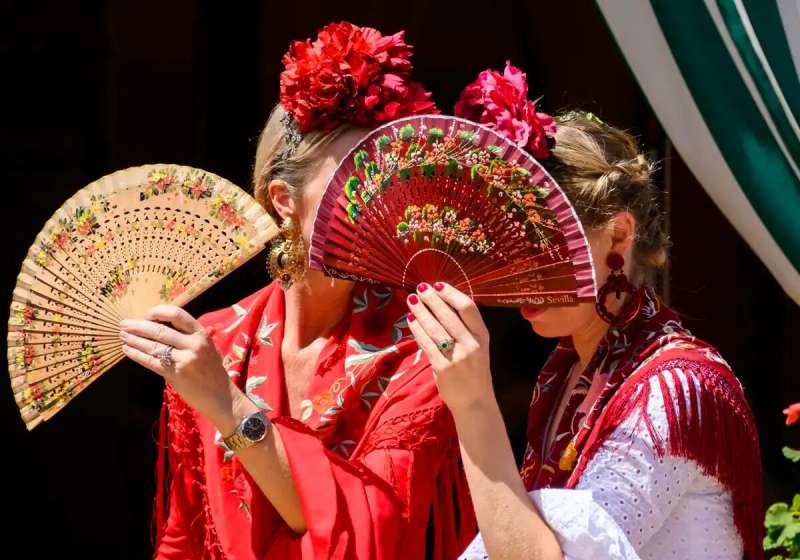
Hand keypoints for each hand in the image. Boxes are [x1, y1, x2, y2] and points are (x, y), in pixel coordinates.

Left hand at [119, 305, 244, 427]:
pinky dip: (137, 355)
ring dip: (134, 340)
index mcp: (202, 334)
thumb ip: (189, 337)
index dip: (158, 312)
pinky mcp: (176, 375)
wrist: (222, 396)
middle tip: (124, 324)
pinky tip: (127, 351)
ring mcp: (185, 360)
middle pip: (160, 331)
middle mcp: (194, 345)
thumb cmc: (212, 372)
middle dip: (138, 326)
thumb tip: (161, 328)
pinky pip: (152, 362)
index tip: (146, 315)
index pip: (177, 315)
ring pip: (153, 347)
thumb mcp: (207, 348)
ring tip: (122, 336)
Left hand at [405, 282, 493, 412]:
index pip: (468, 308)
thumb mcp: (478, 347)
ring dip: (421, 312)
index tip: (439, 285)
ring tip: (412, 300)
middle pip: (449, 315)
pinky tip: (411, 321)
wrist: (475, 402)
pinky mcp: (443, 368)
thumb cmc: (474, 371)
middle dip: (432, 299)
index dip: (452, 293)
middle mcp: (471, 345)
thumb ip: (465, 328)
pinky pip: (427, 344)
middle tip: (420, 288)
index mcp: (482, 336)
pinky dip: (417, 330)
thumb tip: (442, 303)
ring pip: (435, 328)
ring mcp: (457, 357)